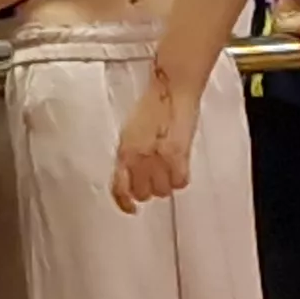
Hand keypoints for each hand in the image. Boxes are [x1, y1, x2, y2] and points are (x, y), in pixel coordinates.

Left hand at [111, 75, 199, 211]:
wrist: (172, 89)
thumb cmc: (154, 105)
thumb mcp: (131, 131)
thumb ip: (130, 155)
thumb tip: (131, 174)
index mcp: (124, 151)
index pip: (119, 188)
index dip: (124, 203)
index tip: (130, 208)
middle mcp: (139, 158)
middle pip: (143, 194)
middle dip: (148, 188)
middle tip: (155, 176)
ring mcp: (159, 159)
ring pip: (162, 191)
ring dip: (165, 183)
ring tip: (168, 168)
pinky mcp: (179, 156)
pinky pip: (180, 182)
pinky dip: (180, 178)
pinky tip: (179, 167)